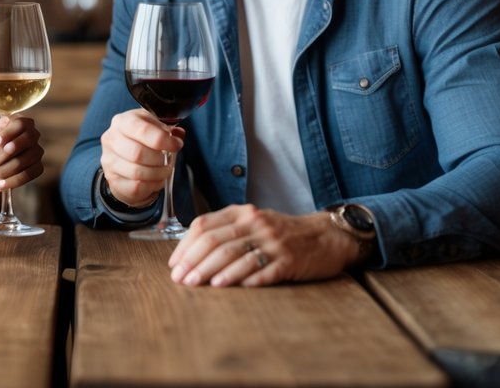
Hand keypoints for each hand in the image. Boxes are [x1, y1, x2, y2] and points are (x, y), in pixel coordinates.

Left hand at [0, 115, 43, 193]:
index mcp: (19, 124)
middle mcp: (32, 135)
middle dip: (14, 147)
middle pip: (30, 136)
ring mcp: (37, 151)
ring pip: (29, 157)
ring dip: (8, 167)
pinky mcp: (38, 168)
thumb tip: (3, 138)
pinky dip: (12, 180)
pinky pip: (30, 174)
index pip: (20, 123)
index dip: (8, 133)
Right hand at [99, 108, 183, 207]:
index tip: (176, 145)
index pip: (143, 129)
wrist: (124, 159)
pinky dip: (151, 185)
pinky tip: (154, 180)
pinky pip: (135, 187)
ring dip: (157, 174)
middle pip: (138, 153)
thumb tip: (177, 135)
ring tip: (164, 170)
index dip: (163, 140)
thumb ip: (168, 131)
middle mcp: (112, 138)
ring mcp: (109, 160)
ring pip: (137, 172)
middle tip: (169, 160)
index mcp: (123, 121)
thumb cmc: (141, 141)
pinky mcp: (111, 179)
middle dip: (160, 159)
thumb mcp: (154, 129)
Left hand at [167, 205, 357, 286]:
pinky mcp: (289, 259)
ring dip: (212, 271)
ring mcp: (273, 241)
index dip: (185, 245)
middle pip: (216, 241)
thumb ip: (225, 231)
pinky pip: (262, 269)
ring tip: (197, 284)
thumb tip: (190, 252)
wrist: (326, 236)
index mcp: (242, 213)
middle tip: (181, 279)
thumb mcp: (253, 223)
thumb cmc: (282, 233)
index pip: (204, 225)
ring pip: (235, 254)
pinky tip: (228, 286)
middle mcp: (256, 223)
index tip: (174, 265)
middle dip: (194, 261)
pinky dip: (243, 278)